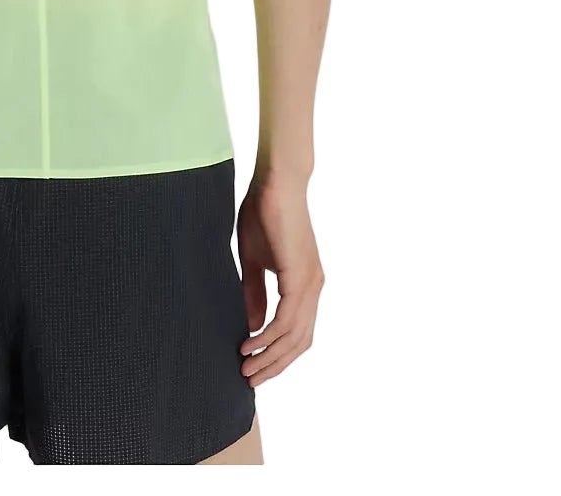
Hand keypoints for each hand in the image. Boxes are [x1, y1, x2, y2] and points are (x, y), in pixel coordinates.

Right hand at [237, 174, 323, 384]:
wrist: (276, 181)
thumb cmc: (263, 212)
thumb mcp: (253, 259)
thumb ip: (254, 292)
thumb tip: (254, 325)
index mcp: (304, 284)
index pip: (298, 333)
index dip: (278, 354)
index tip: (254, 366)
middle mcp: (313, 288)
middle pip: (300, 342)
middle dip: (275, 365)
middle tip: (249, 379)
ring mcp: (310, 283)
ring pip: (295, 336)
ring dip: (271, 356)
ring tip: (246, 367)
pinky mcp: (300, 276)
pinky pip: (287, 318)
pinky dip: (269, 336)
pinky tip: (251, 342)